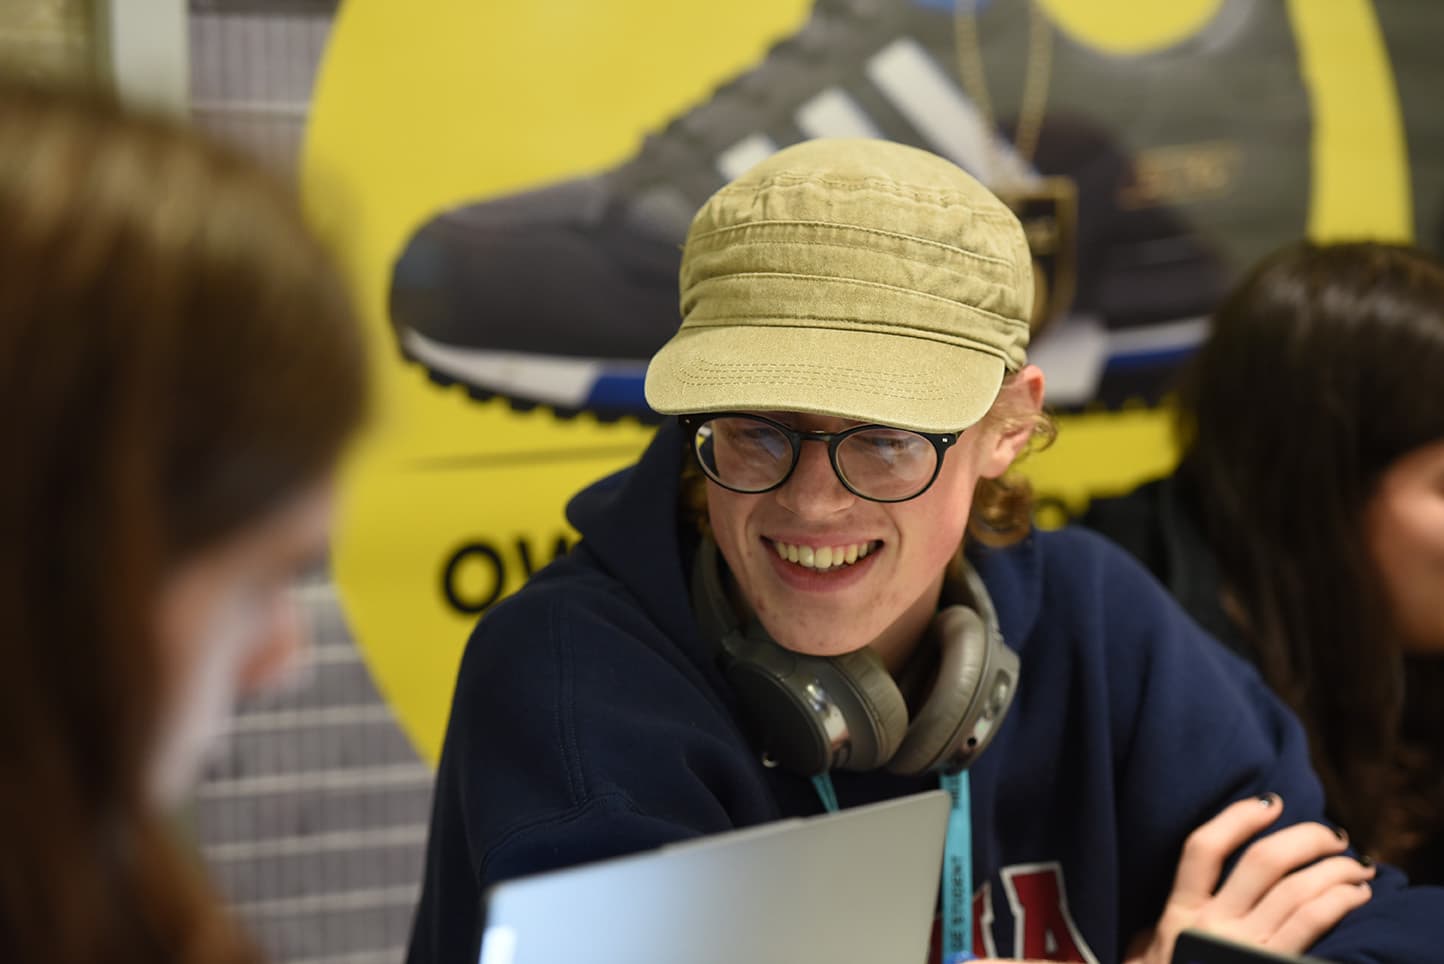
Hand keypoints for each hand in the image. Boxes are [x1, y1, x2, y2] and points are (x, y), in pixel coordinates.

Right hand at [1124, 793, 1374, 963]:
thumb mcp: (1140, 960)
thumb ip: (1149, 936)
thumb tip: (1154, 924)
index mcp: (1177, 917)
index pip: (1204, 849)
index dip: (1237, 818)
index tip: (1269, 802)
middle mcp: (1212, 926)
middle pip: (1262, 862)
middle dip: (1305, 839)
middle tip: (1331, 835)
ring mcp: (1245, 949)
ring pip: (1297, 892)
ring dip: (1334, 871)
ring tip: (1355, 867)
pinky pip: (1312, 926)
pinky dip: (1338, 903)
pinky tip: (1352, 898)